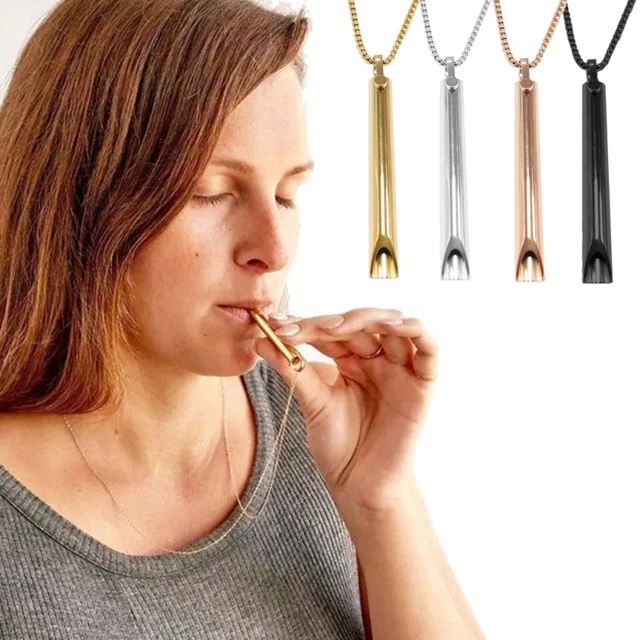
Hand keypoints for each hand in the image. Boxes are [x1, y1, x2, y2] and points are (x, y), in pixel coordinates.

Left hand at [253, 308, 439, 513]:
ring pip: (395, 327)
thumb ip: (293, 369)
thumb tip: (260, 339)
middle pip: (361, 324)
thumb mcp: (313, 402)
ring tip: (337, 326)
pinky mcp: (423, 383)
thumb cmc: (338, 445)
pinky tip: (396, 325)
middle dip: (330, 322)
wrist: (359, 484)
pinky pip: (430, 350)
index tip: (274, 324)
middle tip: (299, 329)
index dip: (305, 324)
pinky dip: (417, 331)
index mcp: (351, 360)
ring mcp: (401, 368)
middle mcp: (378, 359)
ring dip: (370, 319)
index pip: (332, 330)